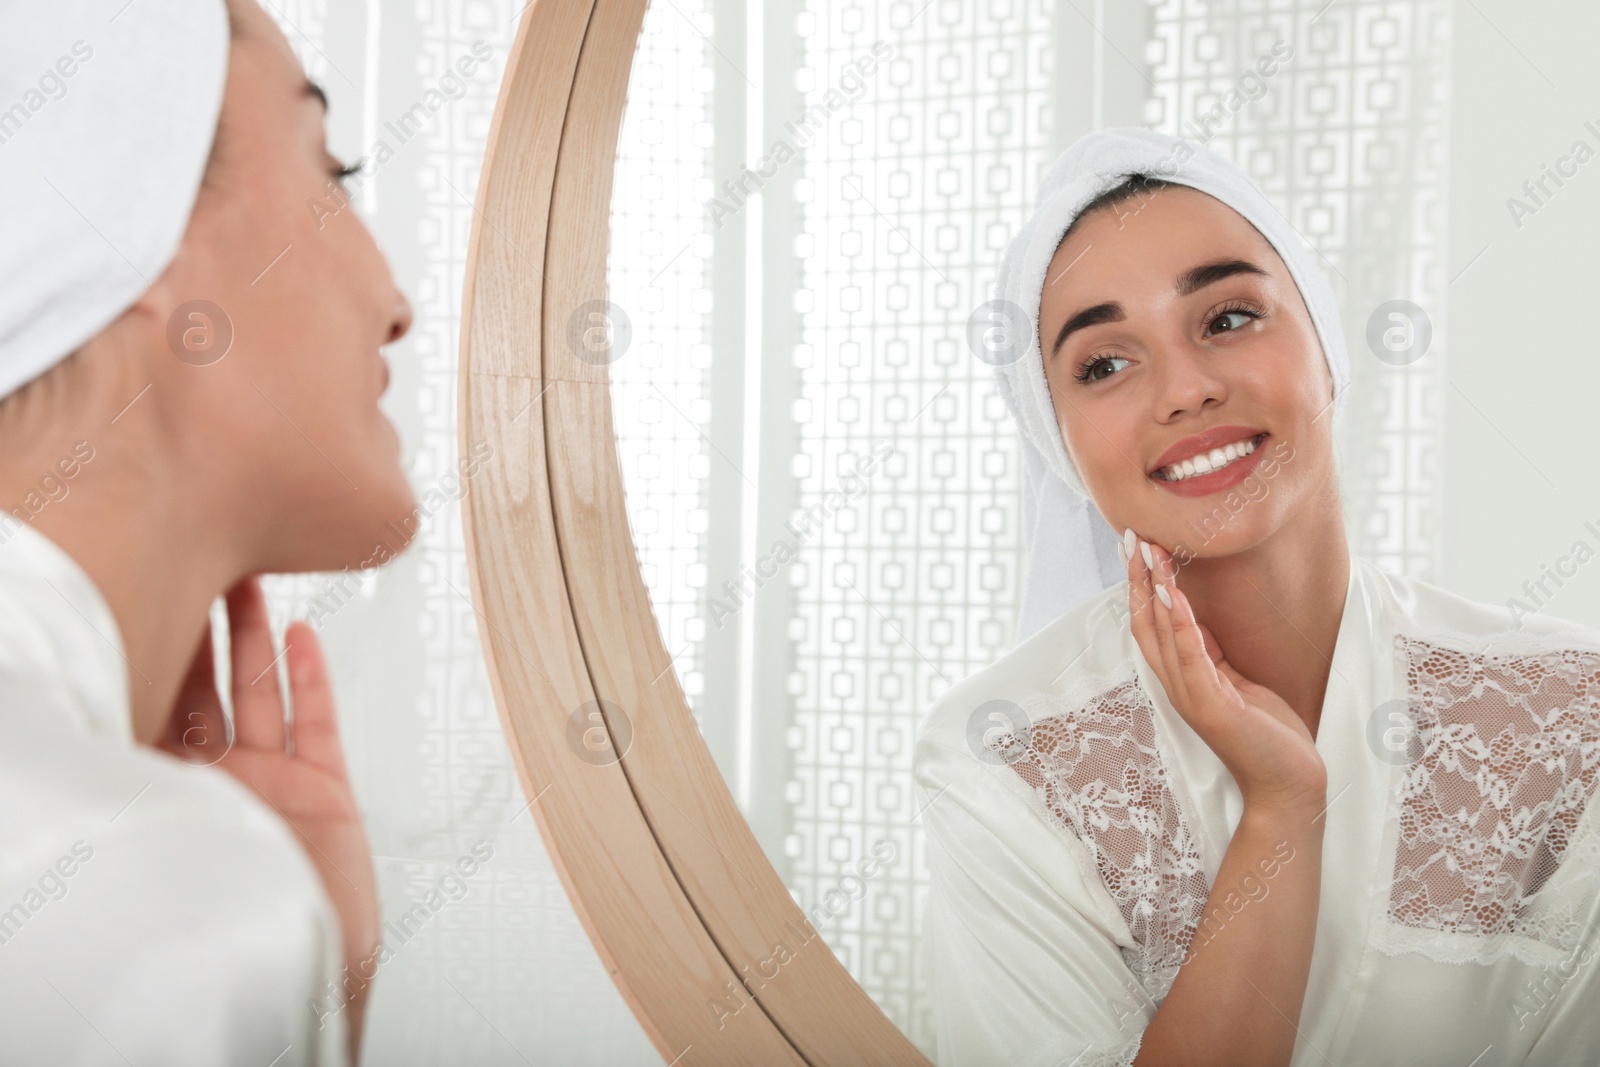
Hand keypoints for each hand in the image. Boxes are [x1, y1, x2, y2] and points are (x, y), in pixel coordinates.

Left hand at [157, 577, 376, 1062]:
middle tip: (190, 558)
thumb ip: (130, 770)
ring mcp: (267, 785)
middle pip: (194, 685)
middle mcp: (206, 784)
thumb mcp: (146, 831)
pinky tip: (300, 638)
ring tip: (244, 576)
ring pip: (255, 692)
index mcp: (154, 792)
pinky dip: (308, 678)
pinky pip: (315, 723)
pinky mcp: (320, 794)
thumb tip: (75, 708)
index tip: (128, 586)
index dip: (137, 643)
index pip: (137, 701)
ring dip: (250, 634)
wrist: (293, 977)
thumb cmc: (213, 927)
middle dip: (190, 620)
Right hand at [1122, 532, 1326, 813]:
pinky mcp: (1212, 706)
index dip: (1141, 585)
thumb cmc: (1267, 734)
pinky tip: (1175, 594)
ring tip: (1149, 552)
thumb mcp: (1236, 681)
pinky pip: (1190, 657)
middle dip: (1139, 578)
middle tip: (1132, 536)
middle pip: (1145, 622)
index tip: (1138, 546)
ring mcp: (1191, 697)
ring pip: (1162, 633)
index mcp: (1182, 678)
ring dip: (1155, 590)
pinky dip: (1180, 624)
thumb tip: (1192, 616)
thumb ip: (1210, 653)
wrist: (1288, 784)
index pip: (1150, 623)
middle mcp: (1177, 686)